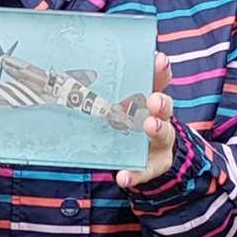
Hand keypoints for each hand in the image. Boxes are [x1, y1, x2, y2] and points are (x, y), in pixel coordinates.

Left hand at [115, 51, 174, 188]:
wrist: (147, 156)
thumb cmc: (128, 121)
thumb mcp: (120, 104)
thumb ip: (106, 89)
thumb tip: (71, 70)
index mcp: (151, 98)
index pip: (159, 80)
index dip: (160, 70)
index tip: (159, 60)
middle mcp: (160, 117)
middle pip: (164, 107)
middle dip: (160, 101)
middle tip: (153, 99)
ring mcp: (160, 142)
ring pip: (164, 134)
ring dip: (157, 129)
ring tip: (150, 126)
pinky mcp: (154, 165)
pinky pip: (145, 170)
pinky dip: (135, 174)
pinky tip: (123, 177)